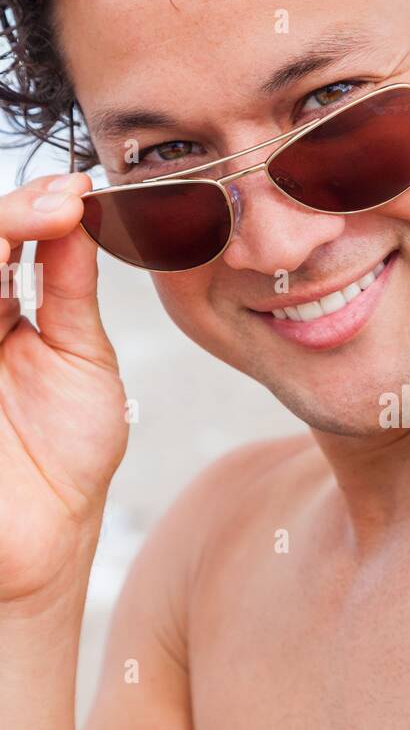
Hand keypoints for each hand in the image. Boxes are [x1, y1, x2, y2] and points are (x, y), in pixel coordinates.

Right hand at [0, 172, 127, 601]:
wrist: (47, 539)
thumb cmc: (68, 454)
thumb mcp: (81, 357)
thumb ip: (70, 287)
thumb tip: (80, 206)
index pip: (1, 240)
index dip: (32, 208)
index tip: (79, 190)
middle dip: (10, 214)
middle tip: (62, 201)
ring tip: (41, 220)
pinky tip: (2, 259)